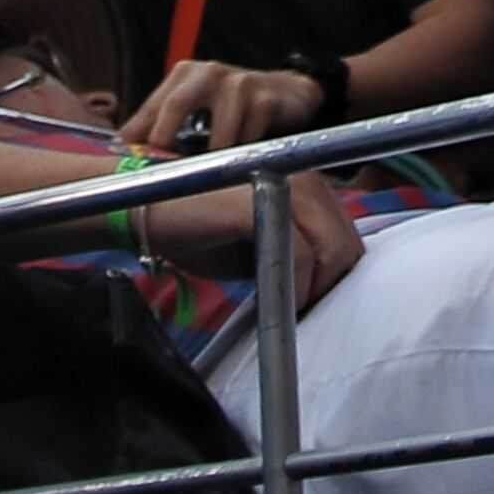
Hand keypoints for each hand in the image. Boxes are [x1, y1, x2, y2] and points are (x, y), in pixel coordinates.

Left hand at [129, 57, 325, 158]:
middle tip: (163, 172)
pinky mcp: (266, 101)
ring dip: (213, 162)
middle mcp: (210, 72)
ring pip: (217, 138)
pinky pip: (247, 143)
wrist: (288, 93)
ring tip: (211, 175)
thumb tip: (122, 150)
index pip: (153, 107)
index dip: (137, 137)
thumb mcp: (196, 106)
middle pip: (176, 107)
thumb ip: (164, 123)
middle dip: (164, 142)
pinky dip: (241, 159)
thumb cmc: (231, 105)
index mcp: (186, 73)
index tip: (126, 163)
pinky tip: (243, 160)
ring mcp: (240, 84)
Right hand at [134, 166, 365, 311]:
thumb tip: (321, 288)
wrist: (144, 207)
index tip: (312, 306)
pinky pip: (300, 256)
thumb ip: (291, 252)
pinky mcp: (261, 202)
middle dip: (331, 287)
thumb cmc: (198, 228)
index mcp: (305, 184)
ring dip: (317, 291)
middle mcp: (303, 177)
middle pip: (348, 246)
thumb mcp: (255, 242)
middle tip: (302, 316)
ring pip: (333, 252)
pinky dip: (296, 289)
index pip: (346, 237)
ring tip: (290, 313)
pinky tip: (278, 306)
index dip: (335, 277)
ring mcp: (285, 185)